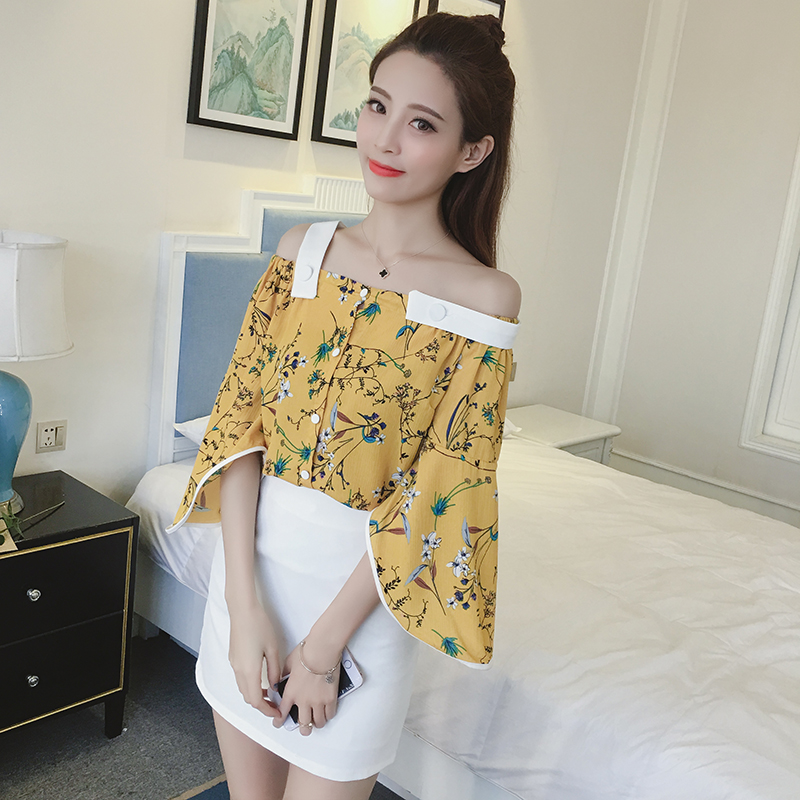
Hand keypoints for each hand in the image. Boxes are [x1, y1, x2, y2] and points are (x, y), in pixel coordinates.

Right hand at [227, 602, 281, 717]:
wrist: (242, 610)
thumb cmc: (259, 625)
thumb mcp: (272, 648)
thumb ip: (274, 670)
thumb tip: (274, 686)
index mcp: (249, 670)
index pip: (256, 701)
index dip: (266, 711)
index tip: (277, 714)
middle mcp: (238, 670)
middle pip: (248, 698)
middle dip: (261, 706)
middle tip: (275, 706)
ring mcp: (234, 664)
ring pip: (243, 689)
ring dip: (255, 696)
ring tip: (270, 695)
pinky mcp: (233, 658)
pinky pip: (241, 679)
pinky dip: (250, 686)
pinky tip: (261, 681)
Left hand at [273, 640, 341, 734]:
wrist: (322, 650)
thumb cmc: (306, 653)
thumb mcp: (288, 663)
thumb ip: (284, 674)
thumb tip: (281, 678)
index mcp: (291, 693)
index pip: (282, 712)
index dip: (279, 721)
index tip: (278, 722)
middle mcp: (303, 701)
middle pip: (303, 724)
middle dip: (302, 729)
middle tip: (303, 728)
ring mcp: (318, 701)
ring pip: (318, 722)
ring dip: (316, 723)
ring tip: (317, 721)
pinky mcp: (331, 698)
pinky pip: (330, 714)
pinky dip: (328, 715)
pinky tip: (327, 712)